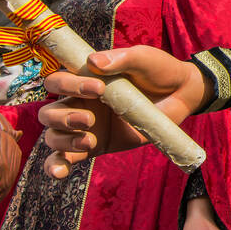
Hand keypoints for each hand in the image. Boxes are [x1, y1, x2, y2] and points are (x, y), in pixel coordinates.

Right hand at [39, 46, 208, 178]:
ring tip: (90, 140)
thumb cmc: (158, 70)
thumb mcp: (142, 58)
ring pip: (54, 136)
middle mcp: (79, 103)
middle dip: (63, 117)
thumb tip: (93, 62)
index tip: (98, 89)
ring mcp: (86, 127)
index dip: (68, 85)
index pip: (57, 82)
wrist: (180, 94)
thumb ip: (120, 58)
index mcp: (84, 79)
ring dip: (64, 141)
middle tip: (90, 119)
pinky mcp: (96, 146)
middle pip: (50, 113)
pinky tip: (60, 171)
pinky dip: (58, 166)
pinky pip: (68, 158)